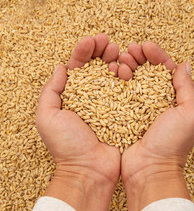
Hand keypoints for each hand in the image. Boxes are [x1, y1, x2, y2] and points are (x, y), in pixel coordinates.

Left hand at [36, 34, 120, 210]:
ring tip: (119, 53)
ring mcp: (108, 104)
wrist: (90, 170)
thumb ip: (51, 90)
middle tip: (109, 43)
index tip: (91, 41)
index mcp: (72, 97)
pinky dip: (127, 78)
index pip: (78, 68)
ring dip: (115, 60)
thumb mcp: (48, 116)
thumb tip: (61, 67)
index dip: (84, 52)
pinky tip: (127, 69)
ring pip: (112, 76)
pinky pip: (126, 91)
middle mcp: (91, 98)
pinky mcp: (122, 112)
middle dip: (102, 52)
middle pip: (97, 68)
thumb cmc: (67, 146)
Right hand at [120, 41, 193, 210]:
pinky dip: (115, 82)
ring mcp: (137, 108)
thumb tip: (184, 65)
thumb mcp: (190, 114)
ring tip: (120, 60)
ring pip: (131, 80)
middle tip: (130, 50)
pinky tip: (111, 73)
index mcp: (172, 99)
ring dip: (126, 66)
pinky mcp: (122, 115)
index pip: (165, 70)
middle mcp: (154, 102)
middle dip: (139, 58)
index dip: (156, 55)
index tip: (146, 46)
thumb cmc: (172, 144)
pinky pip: (118, 94)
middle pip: (146, 73)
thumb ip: (187, 88)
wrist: (149, 169)